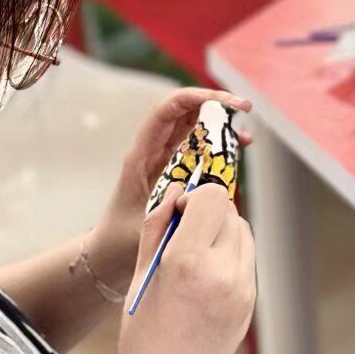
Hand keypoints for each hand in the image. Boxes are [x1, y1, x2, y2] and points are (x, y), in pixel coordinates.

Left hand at [87, 89, 251, 293]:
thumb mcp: (148, 223)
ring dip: (221, 126)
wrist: (109, 256)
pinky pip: (199, 150)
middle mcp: (153, 150)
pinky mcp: (175, 173)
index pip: (168, 110)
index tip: (227, 103)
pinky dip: (219, 147)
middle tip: (244, 111)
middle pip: (185, 111)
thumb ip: (177, 207)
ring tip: (245, 136)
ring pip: (195, 128)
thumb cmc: (121, 240)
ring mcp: (165, 160)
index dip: (197, 97)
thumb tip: (210, 193)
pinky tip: (236, 154)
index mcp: (141, 154)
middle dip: (216, 105)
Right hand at [117, 182, 255, 353]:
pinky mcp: (251, 304)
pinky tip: (204, 278)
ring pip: (243, 233)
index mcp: (188, 261)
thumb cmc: (142, 335)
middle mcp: (223, 272)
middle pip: (230, 212)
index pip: (212, 197)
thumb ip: (156, 228)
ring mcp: (243, 290)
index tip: (177, 212)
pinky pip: (246, 261)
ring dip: (222, 232)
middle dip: (207, 213)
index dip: (193, 197)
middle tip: (182, 233)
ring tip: (194, 255)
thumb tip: (175, 191)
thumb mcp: (139, 275)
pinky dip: (229, 256)